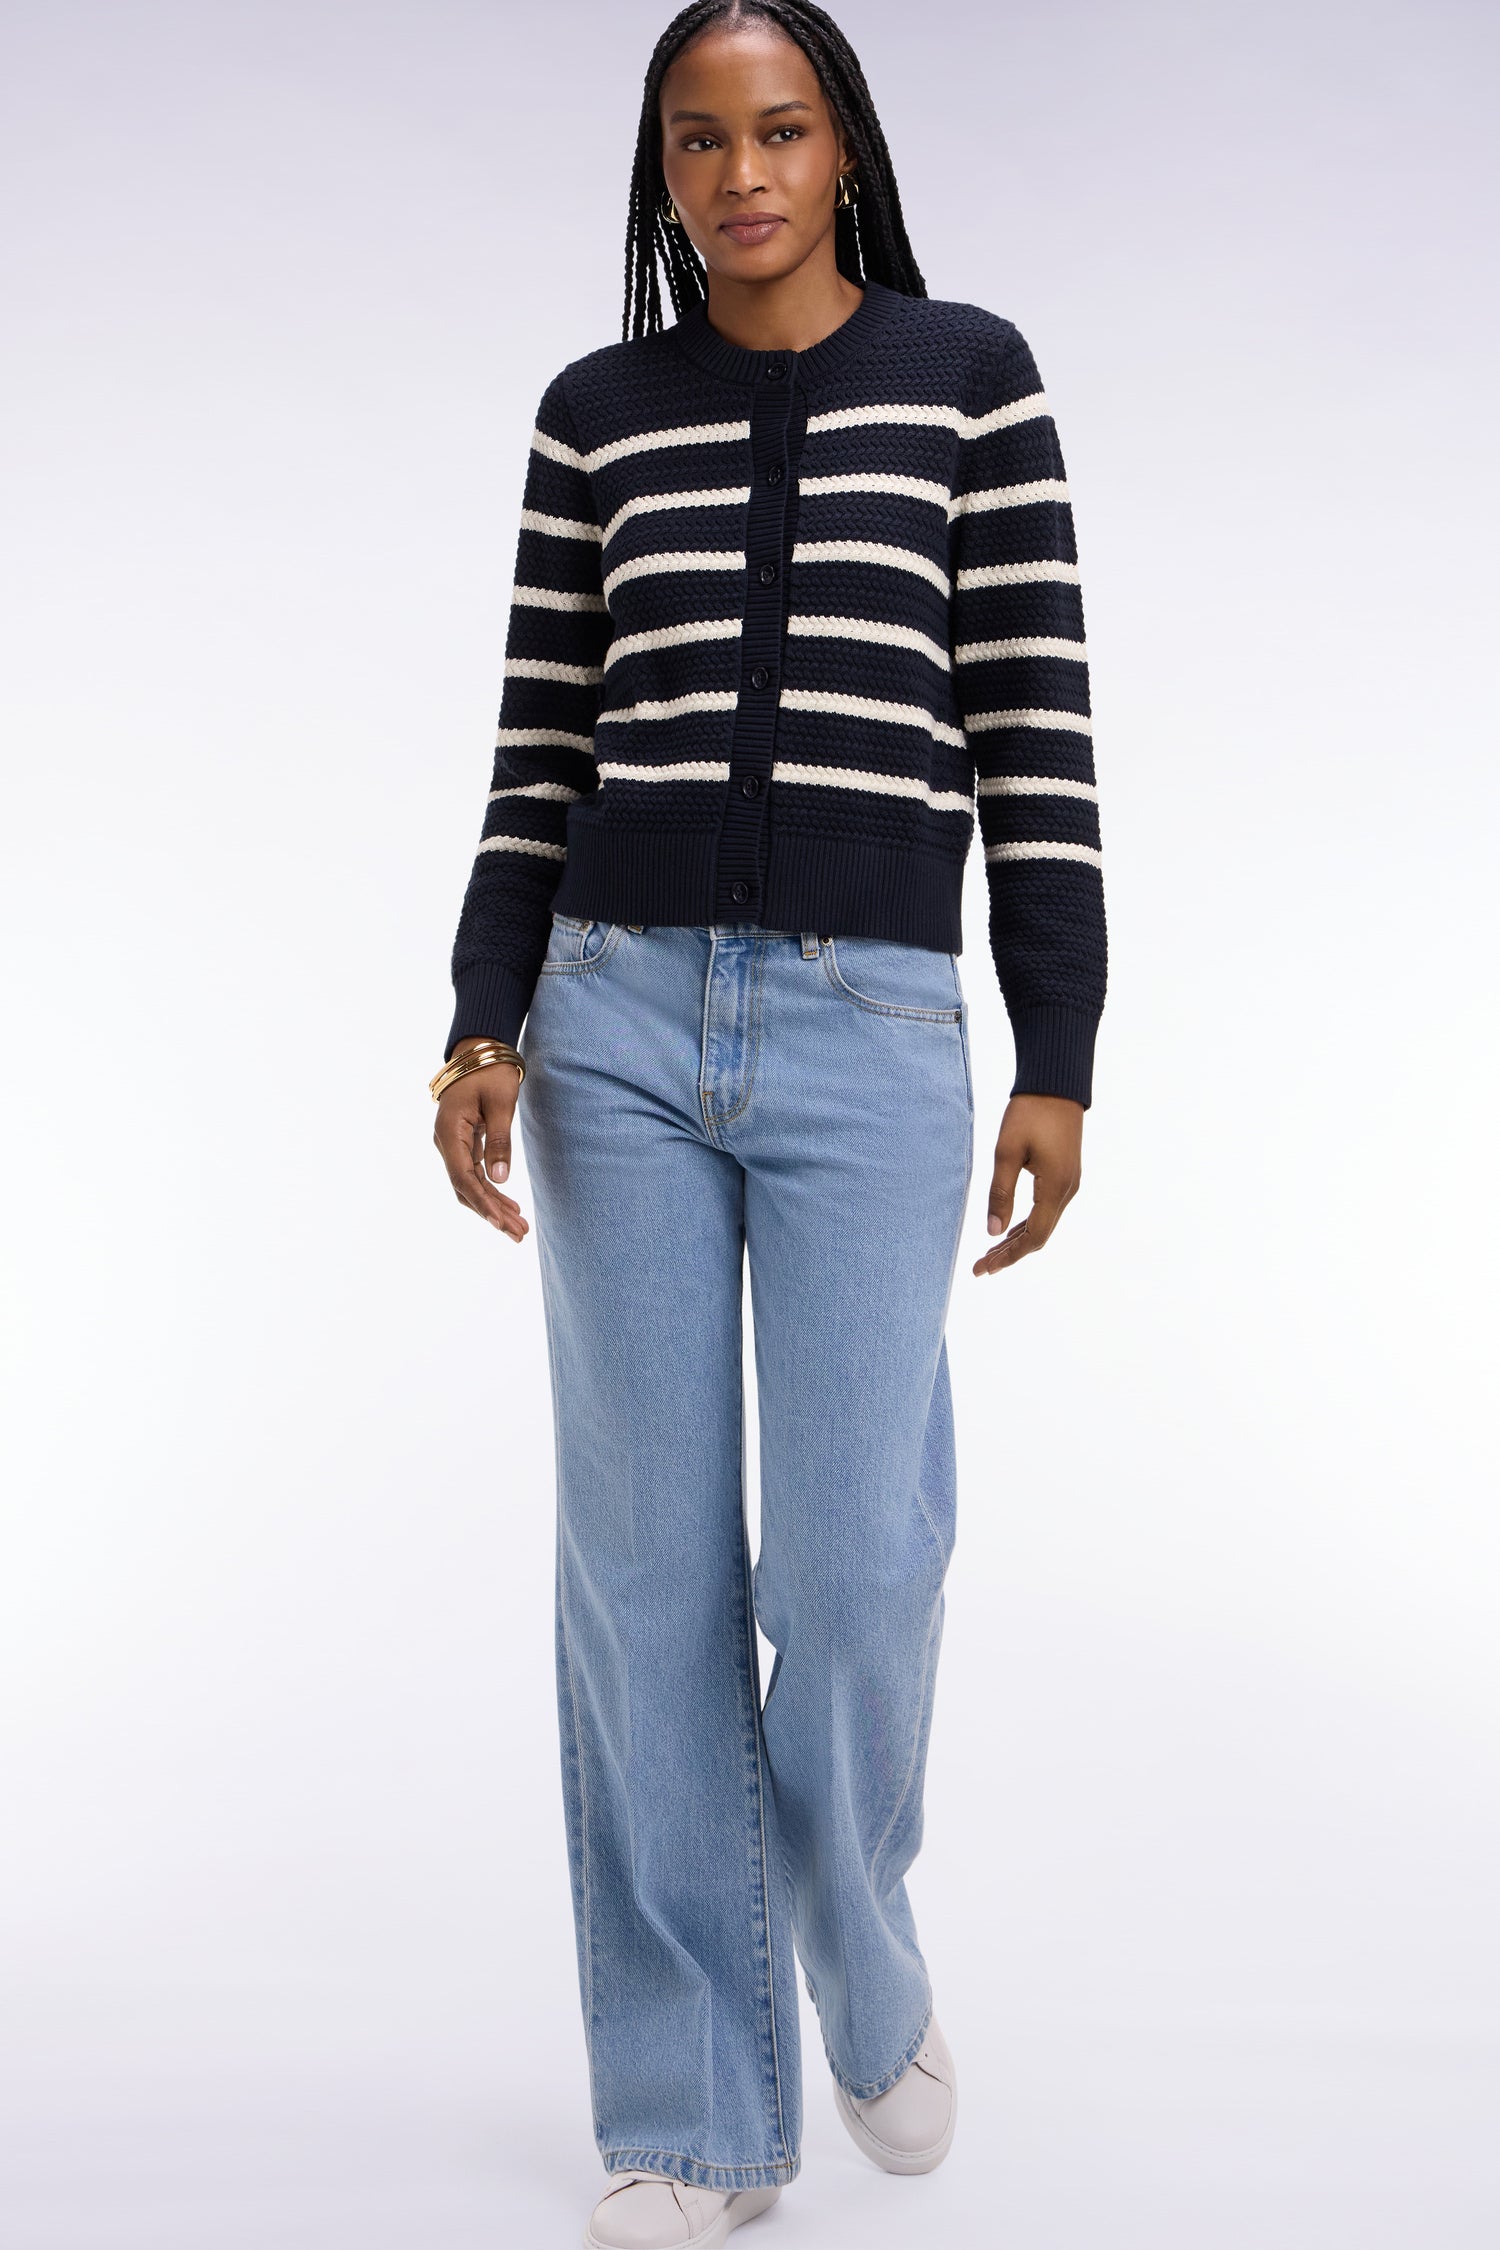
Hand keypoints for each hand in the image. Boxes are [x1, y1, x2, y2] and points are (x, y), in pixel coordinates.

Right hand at [432, 1038, 529, 1241]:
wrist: (480, 1050)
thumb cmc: (491, 1072)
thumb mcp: (500, 1104)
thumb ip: (500, 1141)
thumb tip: (500, 1179)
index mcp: (449, 1131)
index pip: (463, 1177)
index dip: (482, 1203)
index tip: (500, 1223)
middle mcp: (446, 1142)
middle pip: (465, 1187)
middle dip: (491, 1212)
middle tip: (518, 1234)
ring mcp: (452, 1144)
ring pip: (469, 1184)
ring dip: (492, 1206)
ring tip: (518, 1227)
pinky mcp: (463, 1143)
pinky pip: (473, 1173)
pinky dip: (490, 1190)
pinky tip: (509, 1206)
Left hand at [974, 1094, 1083, 1275]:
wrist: (1056, 1085)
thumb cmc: (1030, 1114)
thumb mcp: (1007, 1152)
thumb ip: (1000, 1193)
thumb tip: (992, 1232)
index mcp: (1054, 1188)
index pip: (1033, 1237)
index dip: (1008, 1256)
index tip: (983, 1268)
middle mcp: (1067, 1191)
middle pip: (1039, 1235)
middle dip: (1010, 1253)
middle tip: (982, 1266)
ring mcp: (1069, 1183)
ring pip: (1043, 1224)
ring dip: (1017, 1240)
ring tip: (991, 1252)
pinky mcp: (1065, 1175)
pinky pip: (1047, 1210)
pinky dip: (1027, 1223)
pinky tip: (1009, 1227)